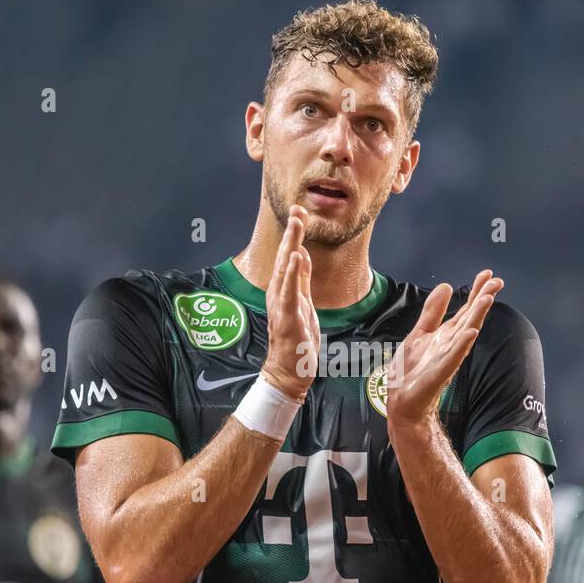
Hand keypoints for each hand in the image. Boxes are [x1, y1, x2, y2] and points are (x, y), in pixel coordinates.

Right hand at [261, 205, 319, 400]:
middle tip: (297, 209)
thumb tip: (304, 257)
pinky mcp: (287, 318)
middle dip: (292, 233)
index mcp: (284, 291)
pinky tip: (298, 257)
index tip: (299, 212)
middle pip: (286, 258)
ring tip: (296, 224)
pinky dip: (293, 274)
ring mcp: (281, 305)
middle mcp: (279, 294)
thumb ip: (302, 282)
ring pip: (286, 270)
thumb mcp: (303, 305)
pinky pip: (290, 292)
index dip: (294, 234)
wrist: (288, 373)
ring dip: (291, 245)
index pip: (290, 257)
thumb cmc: (296, 342)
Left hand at [386, 269, 502, 428]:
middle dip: (483, 299)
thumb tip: (447, 285)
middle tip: (496, 281)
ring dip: (476, 317)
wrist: (403, 403)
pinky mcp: (438, 374)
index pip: (465, 310)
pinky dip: (462, 345)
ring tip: (486, 299)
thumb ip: (432, 312)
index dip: (476, 291)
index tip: (487, 274)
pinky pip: (452, 358)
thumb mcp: (419, 334)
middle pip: (470, 318)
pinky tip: (470, 333)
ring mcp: (446, 360)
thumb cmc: (411, 372)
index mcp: (446, 335)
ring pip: (465, 335)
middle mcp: (451, 345)